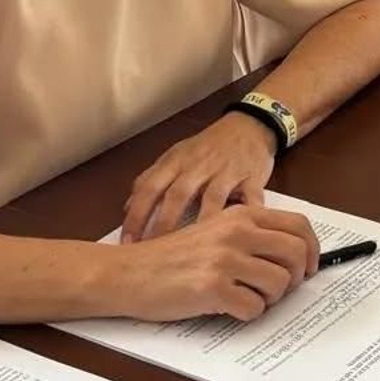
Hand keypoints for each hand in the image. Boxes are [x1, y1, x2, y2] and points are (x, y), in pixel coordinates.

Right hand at [109, 205, 320, 322]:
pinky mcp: (212, 288)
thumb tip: (292, 253)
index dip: (312, 250)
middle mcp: (237, 232)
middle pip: (296, 255)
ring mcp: (225, 260)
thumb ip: (250, 234)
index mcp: (241, 215)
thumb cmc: (172, 256)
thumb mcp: (215, 231)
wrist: (128, 272)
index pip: (299, 226)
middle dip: (296, 278)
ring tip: (247, 298)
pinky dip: (247, 314)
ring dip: (269, 299)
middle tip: (280, 290)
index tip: (309, 268)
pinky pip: (253, 309)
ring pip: (279, 284)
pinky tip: (228, 308)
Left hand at [122, 114, 276, 242]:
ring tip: (195, 253)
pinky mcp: (252, 178)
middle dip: (164, 225)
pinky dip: (247, 218)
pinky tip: (241, 238)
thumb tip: (127, 208)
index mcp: (177, 160)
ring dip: (202, 225)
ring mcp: (227, 171)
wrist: (250, 125)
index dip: (136, 215)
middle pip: (178, 195)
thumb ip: (152, 179)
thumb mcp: (176, 155)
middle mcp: (200, 165)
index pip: (150, 187)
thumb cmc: (208, 146)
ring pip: (213, 199)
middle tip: (156, 255)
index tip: (127, 242)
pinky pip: (251, 199)